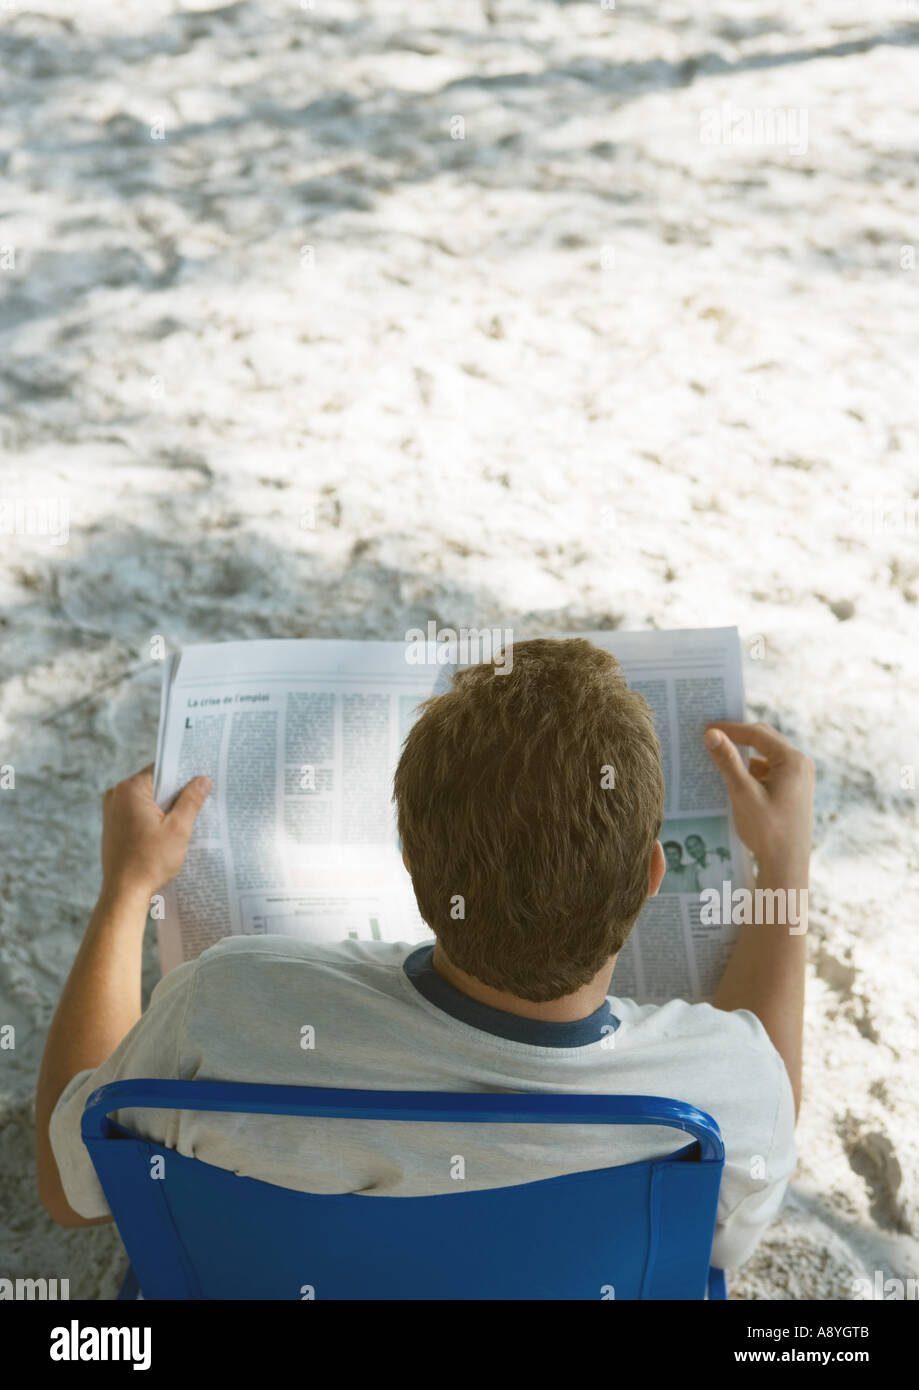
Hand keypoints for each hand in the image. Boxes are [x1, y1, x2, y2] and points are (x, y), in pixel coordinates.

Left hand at [100, 765, 212, 899]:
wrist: (125, 893)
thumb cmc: (150, 862)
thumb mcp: (178, 828)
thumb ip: (191, 800)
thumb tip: (203, 780)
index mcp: (130, 790)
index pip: (161, 770)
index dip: (183, 774)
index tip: (201, 780)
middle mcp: (116, 796)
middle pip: (155, 784)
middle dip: (176, 793)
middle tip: (199, 802)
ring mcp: (112, 812)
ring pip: (148, 800)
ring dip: (166, 808)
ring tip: (185, 820)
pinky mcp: (113, 826)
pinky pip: (138, 813)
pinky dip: (154, 819)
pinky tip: (169, 833)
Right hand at [703, 721, 814, 880]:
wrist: (787, 866)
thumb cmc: (767, 831)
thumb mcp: (743, 793)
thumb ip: (728, 761)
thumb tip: (712, 734)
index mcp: (793, 760)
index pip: (757, 733)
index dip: (731, 729)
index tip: (706, 728)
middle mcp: (801, 764)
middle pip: (764, 740)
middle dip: (737, 738)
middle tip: (710, 737)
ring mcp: (800, 778)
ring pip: (766, 756)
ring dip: (743, 755)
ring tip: (718, 757)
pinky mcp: (795, 790)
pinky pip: (770, 771)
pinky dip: (751, 770)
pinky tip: (733, 778)